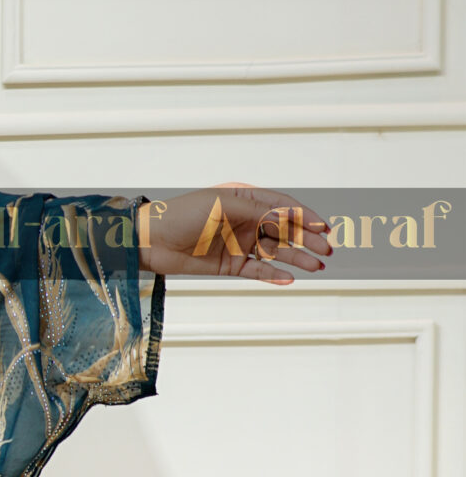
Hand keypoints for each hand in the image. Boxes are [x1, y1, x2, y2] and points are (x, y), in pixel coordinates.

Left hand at [138, 184, 332, 284]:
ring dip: (297, 258)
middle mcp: (245, 220)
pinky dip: (274, 275)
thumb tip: (288, 216)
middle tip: (326, 251)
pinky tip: (290, 278)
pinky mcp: (231, 265)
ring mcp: (239, 243)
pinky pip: (258, 271)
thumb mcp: (221, 205)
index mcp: (245, 198)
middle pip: (285, 230)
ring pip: (276, 252)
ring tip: (317, 267)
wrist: (149, 241)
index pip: (283, 206)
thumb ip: (257, 210)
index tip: (323, 227)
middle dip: (308, 239)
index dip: (305, 215)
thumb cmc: (181, 214)